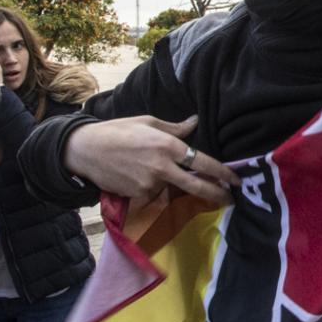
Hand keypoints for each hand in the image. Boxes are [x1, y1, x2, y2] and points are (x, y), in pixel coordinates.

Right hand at [63, 114, 237, 203]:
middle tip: (230, 200)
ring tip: (153, 170)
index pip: (203, 162)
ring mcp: (150, 184)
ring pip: (172, 189)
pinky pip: (154, 194)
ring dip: (173, 186)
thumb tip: (196, 122)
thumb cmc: (118, 131)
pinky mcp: (138, 196)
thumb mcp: (148, 122)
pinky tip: (138, 175)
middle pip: (197, 186)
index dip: (223, 173)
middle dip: (217, 195)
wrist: (86, 150)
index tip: (235, 180)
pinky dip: (153, 188)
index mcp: (167, 146)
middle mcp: (162, 167)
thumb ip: (175, 129)